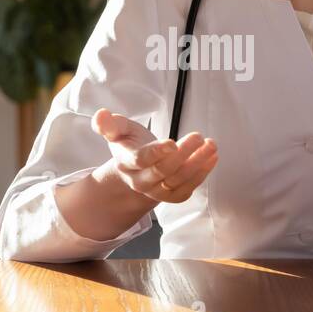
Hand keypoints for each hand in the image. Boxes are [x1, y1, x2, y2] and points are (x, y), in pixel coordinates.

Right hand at [91, 108, 217, 203]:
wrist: (136, 169)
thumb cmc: (130, 144)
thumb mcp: (118, 130)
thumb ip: (109, 124)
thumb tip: (101, 115)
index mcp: (127, 163)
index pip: (141, 160)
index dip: (157, 153)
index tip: (172, 143)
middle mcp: (141, 181)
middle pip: (163, 171)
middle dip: (183, 154)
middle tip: (198, 136)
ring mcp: (156, 191)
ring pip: (178, 181)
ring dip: (198, 163)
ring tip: (211, 145)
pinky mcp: (171, 195)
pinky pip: (187, 188)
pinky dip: (202, 174)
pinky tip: (211, 158)